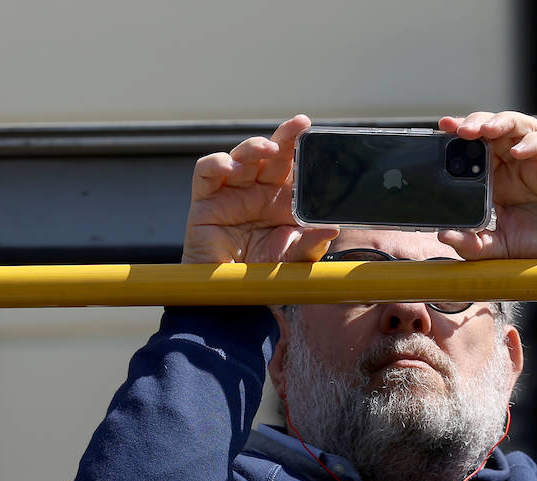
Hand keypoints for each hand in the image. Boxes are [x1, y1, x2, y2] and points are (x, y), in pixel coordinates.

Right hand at [181, 115, 338, 264]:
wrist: (225, 298)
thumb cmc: (259, 277)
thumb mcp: (291, 261)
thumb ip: (310, 245)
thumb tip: (331, 228)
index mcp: (281, 201)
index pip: (293, 167)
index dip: (303, 149)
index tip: (316, 135)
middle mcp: (257, 192)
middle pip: (271, 155)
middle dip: (285, 137)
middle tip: (298, 126)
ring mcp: (230, 193)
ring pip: (241, 155)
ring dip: (254, 147)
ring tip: (266, 149)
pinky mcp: (205, 201)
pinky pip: (207, 171)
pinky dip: (218, 163)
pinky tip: (232, 169)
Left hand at [438, 111, 536, 315]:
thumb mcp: (495, 248)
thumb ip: (470, 243)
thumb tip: (443, 235)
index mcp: (497, 178)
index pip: (477, 146)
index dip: (461, 134)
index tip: (442, 127)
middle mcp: (517, 166)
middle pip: (497, 129)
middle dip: (477, 123)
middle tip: (460, 129)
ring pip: (523, 128)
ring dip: (504, 123)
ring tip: (486, 130)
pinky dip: (536, 143)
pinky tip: (520, 152)